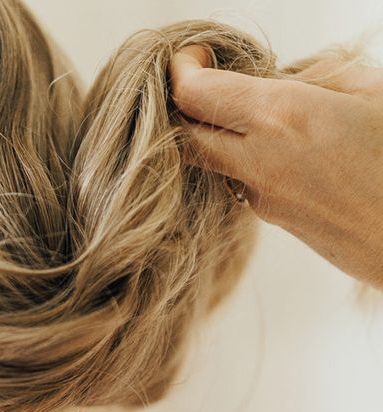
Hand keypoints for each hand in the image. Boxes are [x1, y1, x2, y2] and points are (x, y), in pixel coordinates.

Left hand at [169, 45, 382, 289]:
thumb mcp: (375, 91)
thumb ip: (319, 77)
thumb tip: (281, 78)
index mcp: (284, 117)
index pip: (194, 95)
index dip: (181, 71)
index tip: (194, 57)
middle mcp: (261, 162)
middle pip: (184, 136)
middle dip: (183, 107)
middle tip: (203, 82)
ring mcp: (264, 199)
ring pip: (212, 161)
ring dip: (215, 134)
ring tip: (251, 111)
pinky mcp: (277, 220)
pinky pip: (243, 180)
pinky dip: (245, 157)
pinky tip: (281, 145)